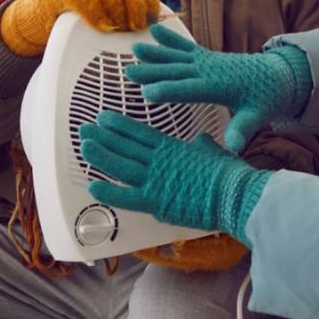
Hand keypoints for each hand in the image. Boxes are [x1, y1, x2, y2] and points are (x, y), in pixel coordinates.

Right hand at [0, 0, 159, 55]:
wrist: (33, 14)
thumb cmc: (72, 14)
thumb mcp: (97, 4)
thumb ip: (118, 6)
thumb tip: (147, 23)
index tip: (154, 16)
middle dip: (135, 4)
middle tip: (137, 26)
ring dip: (118, 10)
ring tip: (121, 29)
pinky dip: (97, 16)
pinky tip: (103, 29)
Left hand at [80, 110, 271, 243]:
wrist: (235, 193)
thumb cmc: (228, 174)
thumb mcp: (215, 152)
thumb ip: (204, 145)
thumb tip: (202, 138)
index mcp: (173, 148)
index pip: (140, 133)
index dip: (119, 125)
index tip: (103, 117)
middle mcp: (160, 161)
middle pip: (125, 146)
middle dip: (103, 136)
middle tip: (84, 128)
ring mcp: (156, 181)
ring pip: (121, 165)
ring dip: (101, 155)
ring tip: (84, 145)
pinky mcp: (156, 202)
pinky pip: (127, 197)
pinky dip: (109, 192)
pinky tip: (93, 185)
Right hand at [123, 24, 312, 151]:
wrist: (279, 76)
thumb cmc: (266, 99)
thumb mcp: (258, 116)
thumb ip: (244, 129)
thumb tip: (236, 147)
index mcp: (219, 87)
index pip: (189, 90)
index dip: (169, 91)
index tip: (147, 94)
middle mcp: (210, 70)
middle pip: (177, 71)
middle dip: (153, 72)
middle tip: (129, 72)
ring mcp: (208, 61)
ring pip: (178, 57)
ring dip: (156, 53)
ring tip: (134, 48)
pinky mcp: (207, 56)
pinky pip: (186, 47)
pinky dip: (171, 39)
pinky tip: (154, 29)